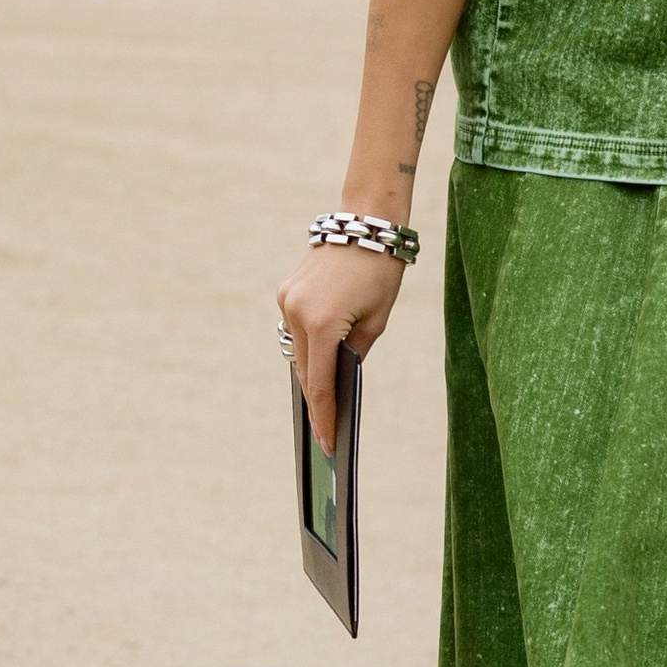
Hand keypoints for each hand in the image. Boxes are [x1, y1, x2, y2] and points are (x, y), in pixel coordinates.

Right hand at [276, 243, 406, 450]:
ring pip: (297, 351)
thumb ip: (355, 350)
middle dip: (317, 400)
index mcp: (322, 324)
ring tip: (325, 402)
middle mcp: (296, 313)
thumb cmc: (380, 271)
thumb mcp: (376, 319)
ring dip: (312, 372)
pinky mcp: (286, 292)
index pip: (321, 384)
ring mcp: (286, 301)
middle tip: (326, 430)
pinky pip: (295, 329)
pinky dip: (308, 346)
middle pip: (305, 371)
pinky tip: (319, 362)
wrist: (365, 223)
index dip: (324, 416)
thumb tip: (340, 375)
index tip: (327, 443)